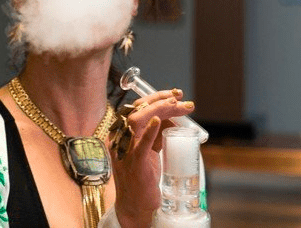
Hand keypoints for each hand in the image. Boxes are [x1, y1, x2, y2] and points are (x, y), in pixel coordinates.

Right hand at [111, 89, 194, 227]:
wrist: (136, 205)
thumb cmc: (142, 176)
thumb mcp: (148, 150)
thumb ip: (155, 135)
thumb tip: (173, 118)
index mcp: (121, 133)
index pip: (136, 107)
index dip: (155, 97)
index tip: (175, 94)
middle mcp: (119, 138)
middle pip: (137, 110)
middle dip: (160, 100)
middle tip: (181, 98)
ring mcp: (125, 151)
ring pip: (137, 121)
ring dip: (158, 109)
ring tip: (176, 104)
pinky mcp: (134, 163)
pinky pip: (140, 145)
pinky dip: (150, 131)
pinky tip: (159, 121)